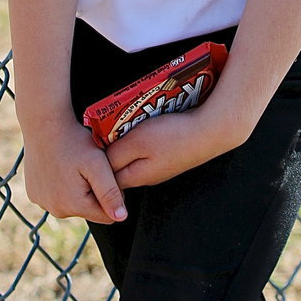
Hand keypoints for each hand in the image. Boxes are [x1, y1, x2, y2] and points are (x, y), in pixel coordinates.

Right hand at [21, 115, 127, 224]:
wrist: (43, 124)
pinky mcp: (33, 194)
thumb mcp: (97, 164)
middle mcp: (55, 210)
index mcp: (73, 206)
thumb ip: (110, 192)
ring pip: (71, 203)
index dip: (112, 195)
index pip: (105, 215)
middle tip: (89, 166)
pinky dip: (61, 185)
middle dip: (93, 192)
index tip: (107, 173)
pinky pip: (55, 196)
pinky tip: (60, 166)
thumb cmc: (73, 141)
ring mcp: (42, 202)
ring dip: (77, 189)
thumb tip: (121, 217)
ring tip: (75, 164)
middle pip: (87, 209)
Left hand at [107, 107, 234, 188]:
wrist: (210, 130)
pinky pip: (149, 148)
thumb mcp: (136, 142)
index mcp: (136, 176)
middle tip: (105, 129)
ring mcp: (161, 166)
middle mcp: (148, 176)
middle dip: (111, 149)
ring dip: (127, 141)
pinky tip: (145, 122)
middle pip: (120, 165)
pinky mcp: (171, 154)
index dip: (96, 163)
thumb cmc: (173, 136)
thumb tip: (99, 163)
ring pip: (134, 155)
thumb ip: (115, 153)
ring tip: (123, 122)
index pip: (107, 178)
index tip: (89, 145)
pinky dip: (142, 137)